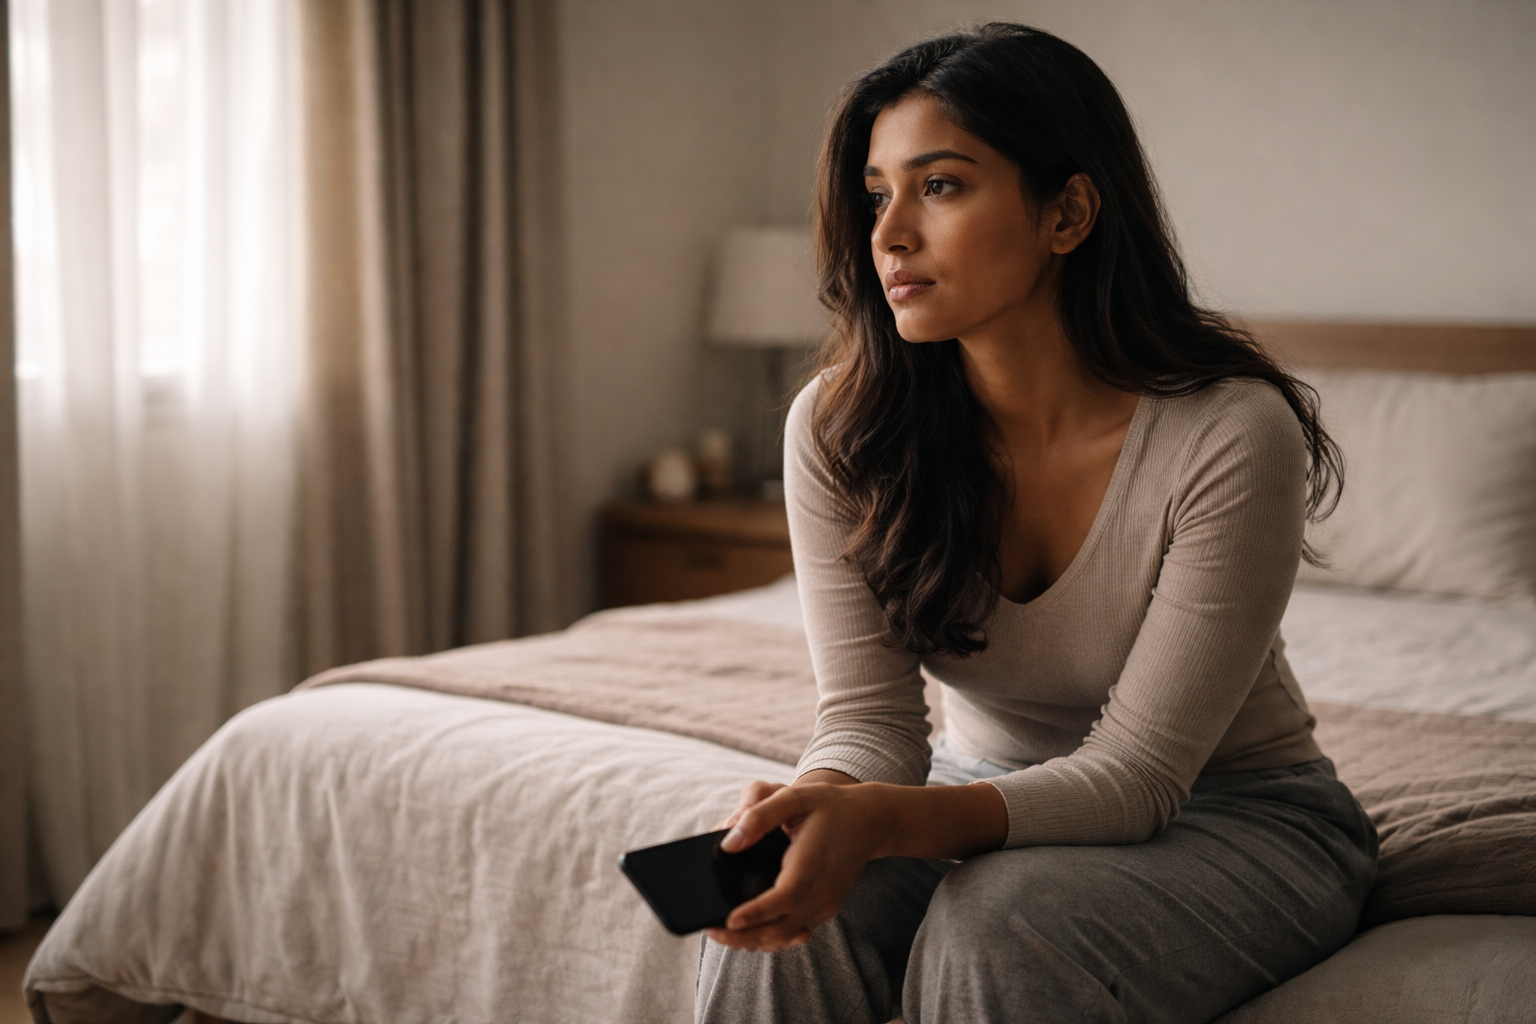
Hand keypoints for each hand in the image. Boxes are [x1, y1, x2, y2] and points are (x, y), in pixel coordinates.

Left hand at [705, 780, 892, 952]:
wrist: (871, 820)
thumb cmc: (830, 806)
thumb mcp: (795, 796)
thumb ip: (759, 816)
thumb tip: (728, 843)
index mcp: (811, 864)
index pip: (783, 898)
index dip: (755, 914)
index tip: (728, 920)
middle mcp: (820, 891)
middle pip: (780, 929)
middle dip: (743, 937)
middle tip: (711, 930)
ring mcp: (825, 904)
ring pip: (786, 936)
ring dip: (754, 941)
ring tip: (723, 934)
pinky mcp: (826, 908)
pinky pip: (796, 932)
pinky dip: (772, 938)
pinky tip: (750, 933)